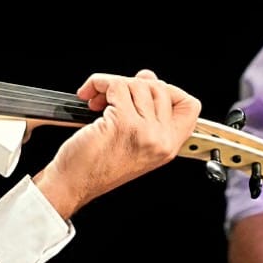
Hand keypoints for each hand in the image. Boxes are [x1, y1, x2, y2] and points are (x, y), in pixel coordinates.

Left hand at [32, 70, 201, 218]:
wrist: (72, 185)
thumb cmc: (94, 166)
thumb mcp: (132, 142)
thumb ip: (146, 113)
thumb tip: (148, 78)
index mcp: (167, 147)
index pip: (190, 107)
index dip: (170, 91)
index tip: (147, 90)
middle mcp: (160, 140)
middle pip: (161, 88)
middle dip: (132, 83)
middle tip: (112, 95)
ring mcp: (144, 131)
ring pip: (136, 84)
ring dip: (111, 84)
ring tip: (98, 99)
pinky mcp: (122, 123)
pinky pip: (116, 86)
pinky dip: (98, 84)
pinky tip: (89, 95)